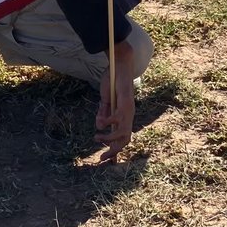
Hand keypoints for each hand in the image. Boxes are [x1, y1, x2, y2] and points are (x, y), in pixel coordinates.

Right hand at [95, 40, 136, 161]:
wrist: (119, 66)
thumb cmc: (113, 83)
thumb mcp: (105, 101)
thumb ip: (103, 114)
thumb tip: (99, 127)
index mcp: (125, 116)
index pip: (123, 137)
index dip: (115, 149)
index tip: (105, 159)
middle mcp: (129, 116)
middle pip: (125, 140)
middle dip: (114, 151)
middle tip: (101, 157)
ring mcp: (128, 110)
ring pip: (122, 133)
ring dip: (109, 139)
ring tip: (96, 137)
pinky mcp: (125, 103)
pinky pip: (117, 118)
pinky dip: (108, 122)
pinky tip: (100, 120)